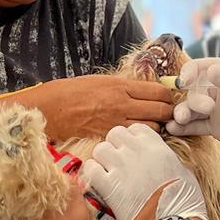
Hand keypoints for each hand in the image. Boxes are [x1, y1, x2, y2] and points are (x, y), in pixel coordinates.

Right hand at [25, 74, 175, 142]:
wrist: (51, 109)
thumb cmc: (72, 91)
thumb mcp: (101, 81)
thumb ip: (124, 86)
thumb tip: (146, 91)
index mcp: (120, 86)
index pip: (158, 91)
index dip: (168, 96)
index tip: (168, 98)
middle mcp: (122, 104)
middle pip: (161, 110)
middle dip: (168, 112)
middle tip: (167, 113)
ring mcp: (116, 123)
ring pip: (152, 128)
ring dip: (156, 127)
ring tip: (152, 124)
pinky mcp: (110, 137)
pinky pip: (134, 139)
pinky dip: (140, 137)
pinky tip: (136, 135)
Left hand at [81, 124, 206, 219]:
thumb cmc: (184, 203)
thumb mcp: (182, 172)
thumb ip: (166, 159)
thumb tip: (159, 158)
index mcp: (157, 147)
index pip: (135, 129)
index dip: (131, 139)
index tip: (132, 151)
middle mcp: (137, 152)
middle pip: (114, 134)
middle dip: (115, 146)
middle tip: (118, 162)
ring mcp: (121, 167)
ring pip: (100, 149)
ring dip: (102, 160)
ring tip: (108, 173)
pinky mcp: (109, 186)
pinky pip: (90, 168)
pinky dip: (92, 174)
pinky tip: (100, 183)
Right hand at [169, 58, 219, 165]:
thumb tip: (209, 71)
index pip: (200, 67)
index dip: (187, 73)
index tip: (183, 83)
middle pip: (192, 90)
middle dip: (189, 99)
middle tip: (205, 110)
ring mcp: (216, 109)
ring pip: (190, 108)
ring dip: (181, 113)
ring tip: (177, 121)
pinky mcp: (215, 128)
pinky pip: (194, 126)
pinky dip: (182, 127)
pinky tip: (174, 129)